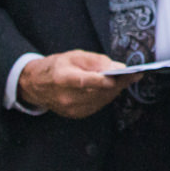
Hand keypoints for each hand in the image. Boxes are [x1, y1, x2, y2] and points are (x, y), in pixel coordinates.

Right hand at [17, 49, 133, 117]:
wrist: (35, 85)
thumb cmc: (55, 67)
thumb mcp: (74, 56)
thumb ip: (96, 61)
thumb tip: (117, 66)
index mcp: (62, 78)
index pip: (85, 81)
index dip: (104, 80)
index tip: (122, 75)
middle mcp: (66, 96)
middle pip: (98, 92)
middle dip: (119, 83)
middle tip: (134, 74)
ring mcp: (70, 108)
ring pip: (102, 100)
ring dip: (115, 90)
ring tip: (125, 79)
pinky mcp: (75, 114)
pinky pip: (98, 105)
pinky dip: (106, 97)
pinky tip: (110, 88)